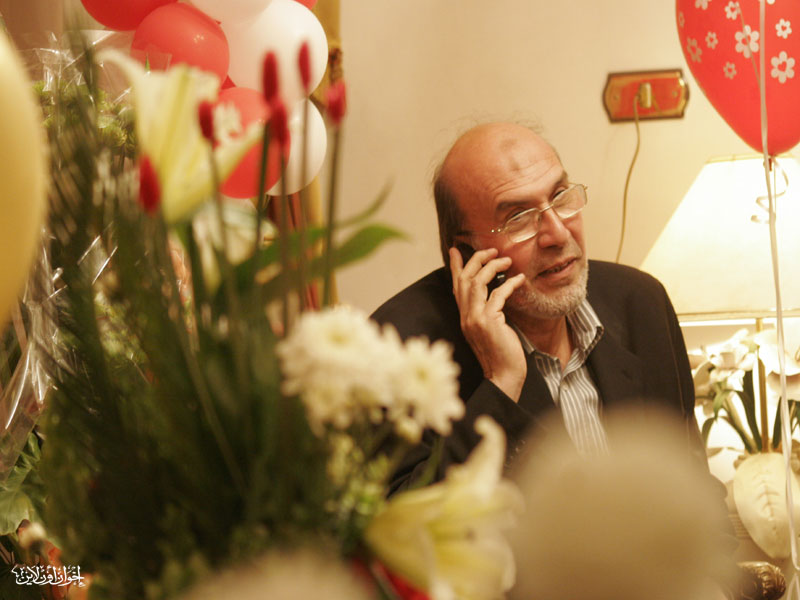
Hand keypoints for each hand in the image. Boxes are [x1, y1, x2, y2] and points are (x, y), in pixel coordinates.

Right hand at [449, 246, 527, 400]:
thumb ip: (486, 312)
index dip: (456, 267)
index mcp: (464, 317)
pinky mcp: (489, 322)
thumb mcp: (489, 329)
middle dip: (476, 260)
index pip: (456, 286)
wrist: (503, 376)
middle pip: (465, 279)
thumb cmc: (501, 354)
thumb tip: (493, 295)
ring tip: (506, 260)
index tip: (456, 249)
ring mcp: (475, 319)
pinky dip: (509, 284)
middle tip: (490, 250)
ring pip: (477, 282)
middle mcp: (466, 316)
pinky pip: (497, 295)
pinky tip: (519, 280)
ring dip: (492, 267)